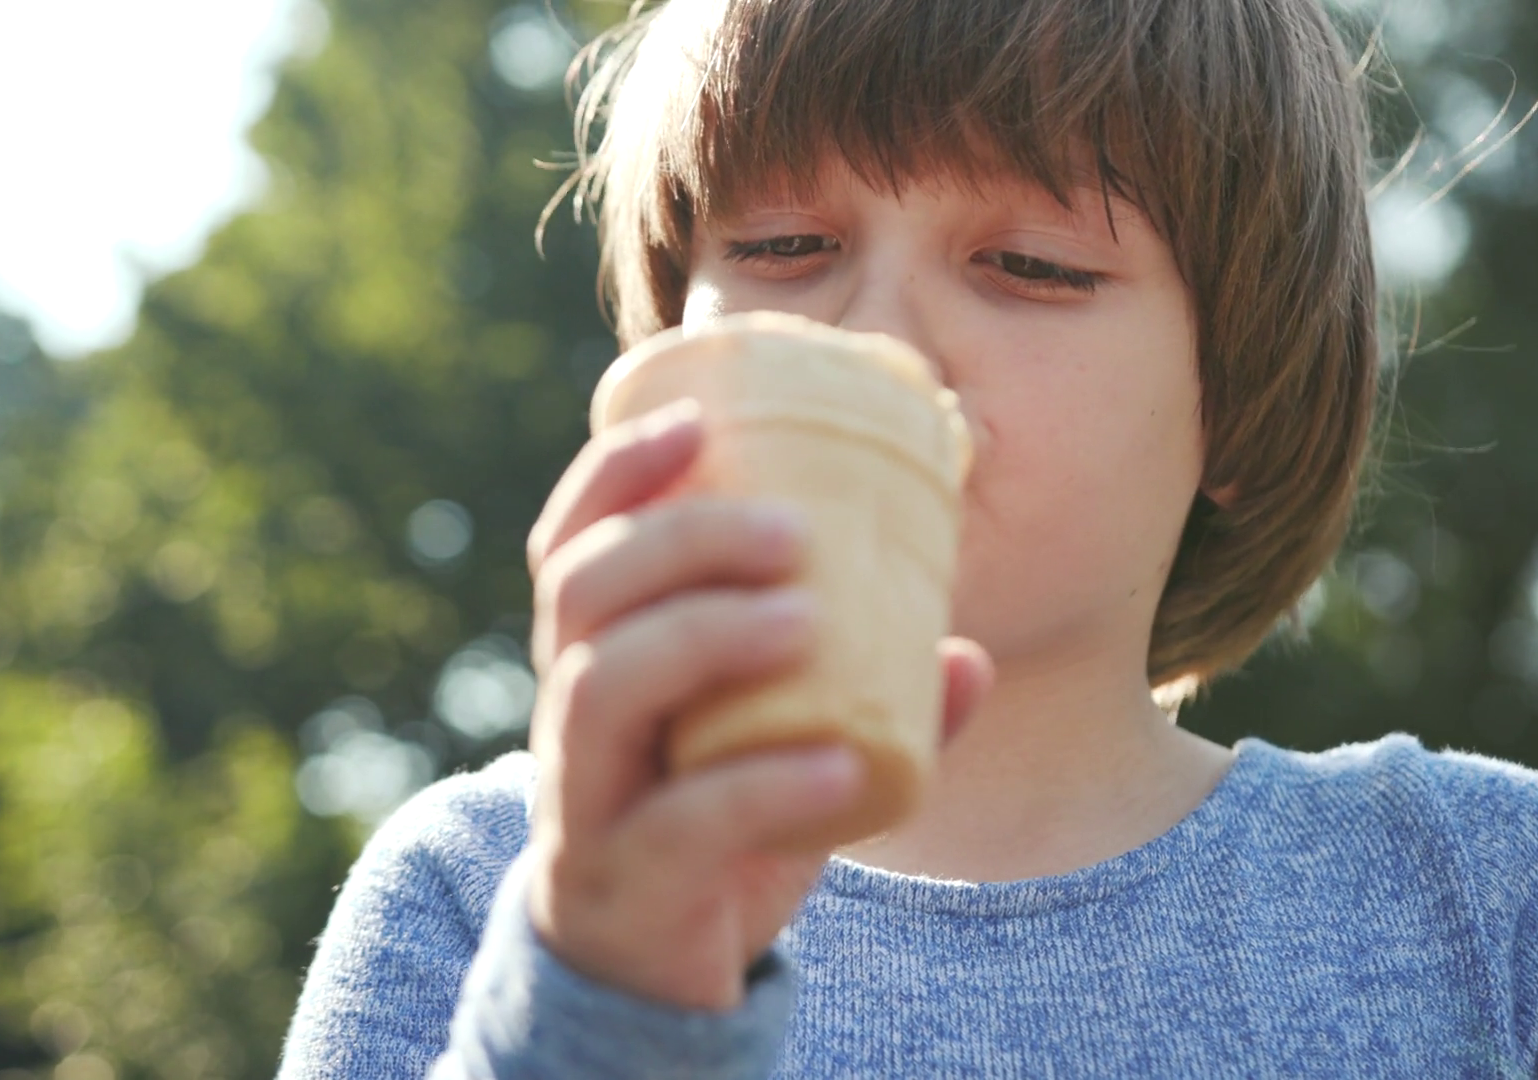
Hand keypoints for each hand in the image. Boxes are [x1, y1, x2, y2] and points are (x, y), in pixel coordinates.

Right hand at [519, 398, 991, 1011]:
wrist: (654, 982)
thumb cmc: (715, 829)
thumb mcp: (783, 748)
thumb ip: (867, 702)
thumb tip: (968, 656)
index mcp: (595, 660)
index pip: (570, 544)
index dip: (616, 474)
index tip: (696, 420)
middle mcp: (568, 718)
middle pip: (582, 594)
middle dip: (681, 538)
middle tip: (792, 529)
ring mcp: (583, 802)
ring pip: (602, 690)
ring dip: (705, 634)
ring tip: (805, 617)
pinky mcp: (622, 884)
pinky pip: (677, 824)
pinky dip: (763, 784)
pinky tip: (838, 759)